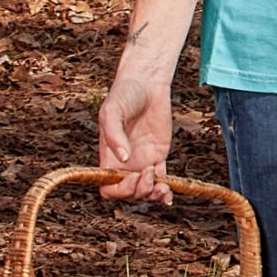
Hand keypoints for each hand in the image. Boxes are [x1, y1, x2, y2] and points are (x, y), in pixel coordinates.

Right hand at [95, 48, 179, 199]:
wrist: (147, 83)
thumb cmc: (124, 94)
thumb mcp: (112, 111)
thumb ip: (114, 135)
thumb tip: (123, 159)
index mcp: (109, 157)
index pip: (108, 187)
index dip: (118, 190)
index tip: (130, 177)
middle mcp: (124, 162)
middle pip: (128, 193)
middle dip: (138, 191)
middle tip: (147, 173)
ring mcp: (142, 160)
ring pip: (145, 191)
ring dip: (152, 194)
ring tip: (161, 185)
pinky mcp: (159, 156)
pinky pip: (162, 181)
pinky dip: (165, 191)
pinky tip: (168, 191)